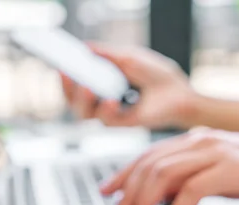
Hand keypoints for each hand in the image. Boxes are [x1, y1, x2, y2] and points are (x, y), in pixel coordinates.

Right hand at [61, 45, 195, 129]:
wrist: (180, 93)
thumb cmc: (157, 76)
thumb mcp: (130, 57)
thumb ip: (108, 54)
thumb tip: (85, 47)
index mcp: (99, 83)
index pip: (74, 83)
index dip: (64, 75)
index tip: (58, 64)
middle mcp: (99, 101)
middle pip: (73, 100)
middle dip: (67, 88)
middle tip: (67, 74)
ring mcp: (109, 113)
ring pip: (83, 113)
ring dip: (82, 100)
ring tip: (88, 88)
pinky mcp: (122, 124)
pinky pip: (106, 120)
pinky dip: (108, 109)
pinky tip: (113, 100)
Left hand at [101, 129, 238, 204]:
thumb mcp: (219, 175)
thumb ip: (191, 182)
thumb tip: (162, 200)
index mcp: (196, 141)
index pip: (148, 156)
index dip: (123, 175)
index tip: (108, 192)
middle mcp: (201, 142)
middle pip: (150, 164)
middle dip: (127, 192)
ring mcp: (217, 152)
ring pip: (165, 173)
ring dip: (144, 200)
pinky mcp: (234, 167)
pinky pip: (195, 187)